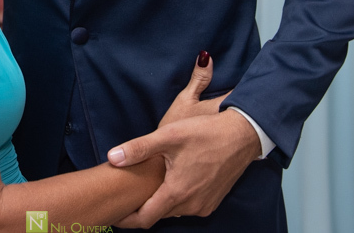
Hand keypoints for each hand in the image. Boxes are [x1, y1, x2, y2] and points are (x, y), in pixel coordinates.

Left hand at [109, 54, 259, 226]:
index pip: (145, 218)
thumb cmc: (205, 133)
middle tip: (127, 197)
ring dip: (161, 202)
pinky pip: (189, 205)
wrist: (242, 135)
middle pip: (159, 214)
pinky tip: (172, 182)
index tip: (114, 216)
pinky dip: (177, 198)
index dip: (127, 220)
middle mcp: (191, 205)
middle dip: (142, 208)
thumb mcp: (169, 135)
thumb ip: (139, 148)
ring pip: (174, 210)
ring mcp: (204, 205)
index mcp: (177, 192)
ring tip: (147, 187)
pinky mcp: (213, 200)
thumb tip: (112, 158)